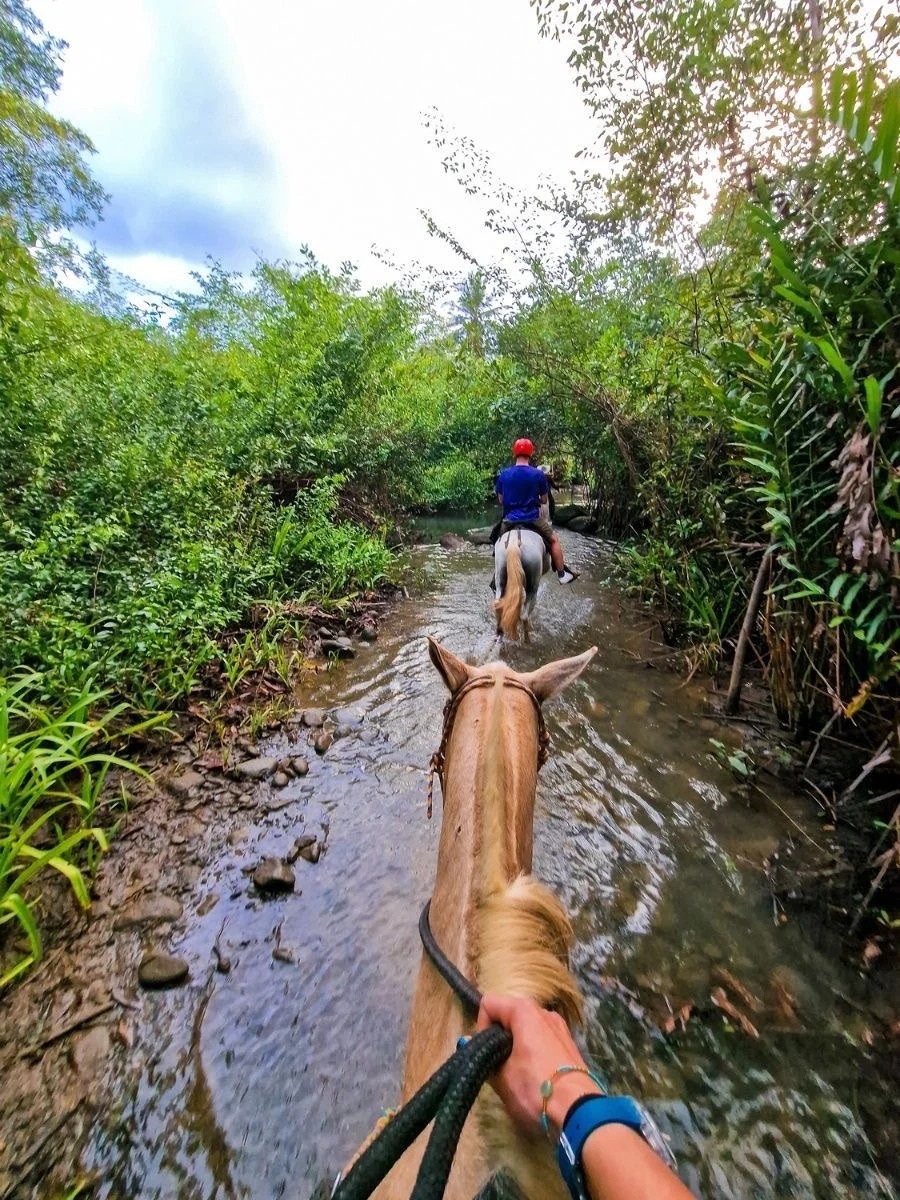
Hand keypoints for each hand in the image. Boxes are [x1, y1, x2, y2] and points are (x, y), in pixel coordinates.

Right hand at [476, 993, 602, 1135]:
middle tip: (497, 1066)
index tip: (485, 1053)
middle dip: (499, 1038)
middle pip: (509, 1015)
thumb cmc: (534, 1087)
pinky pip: (542, 1039)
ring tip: (516, 1074)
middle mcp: (543, 1011)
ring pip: (526, 1028)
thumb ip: (484, 1058)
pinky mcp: (569, 1043)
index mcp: (524, 1011)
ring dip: (516, 1045)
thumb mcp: (501, 1077)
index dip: (481, 1028)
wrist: (578, 1109)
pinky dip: (533, 1051)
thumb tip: (469, 1046)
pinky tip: (535, 1076)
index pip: (489, 1004)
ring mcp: (559, 1026)